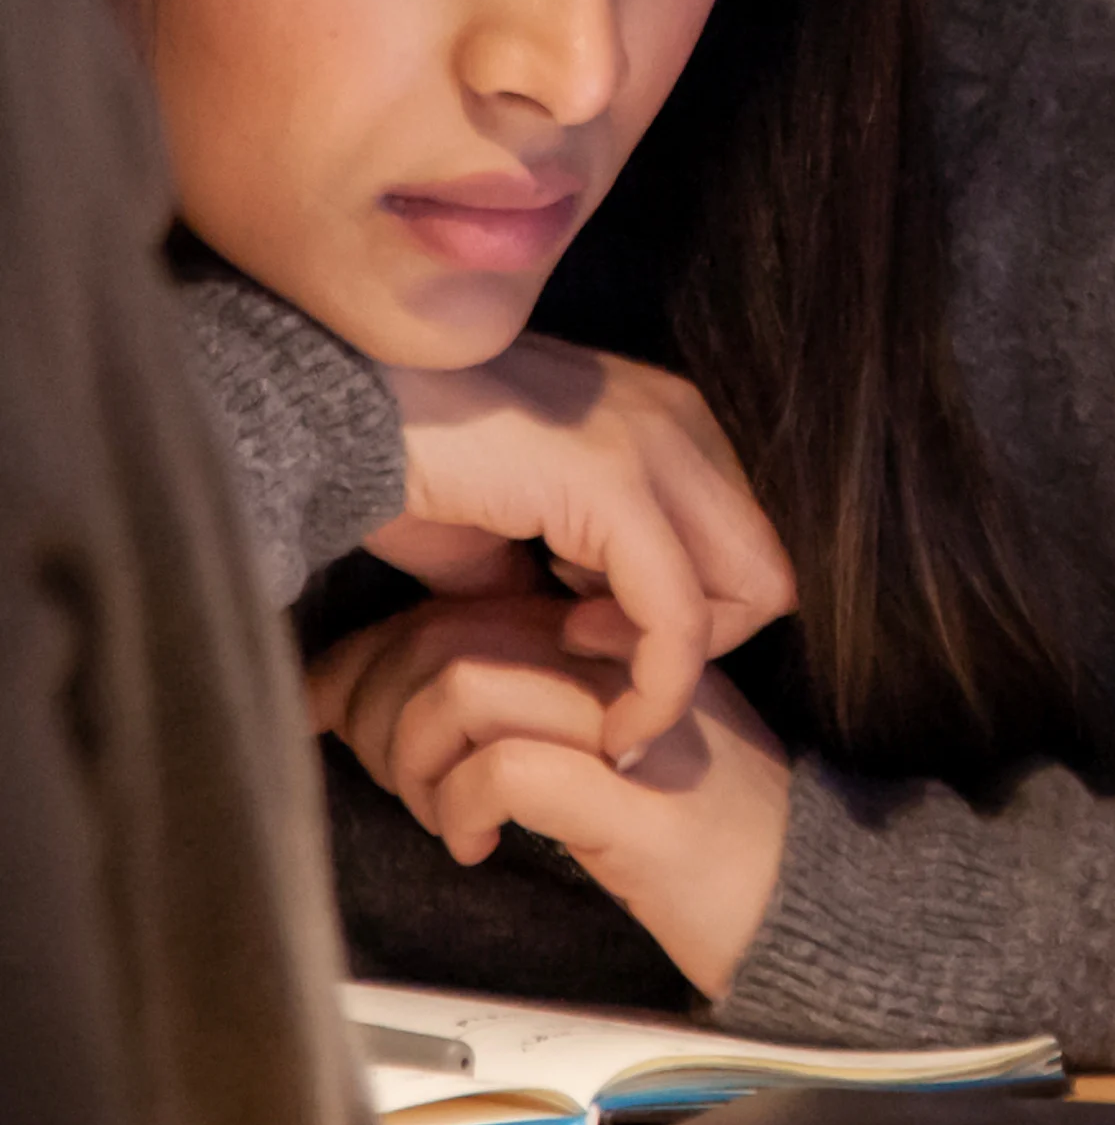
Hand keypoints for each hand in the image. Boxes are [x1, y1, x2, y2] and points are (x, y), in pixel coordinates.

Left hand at [308, 599, 788, 999]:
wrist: (812, 893)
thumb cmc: (713, 836)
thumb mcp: (624, 748)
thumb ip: (545, 705)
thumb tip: (417, 700)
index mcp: (612, 640)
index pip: (461, 607)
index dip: (375, 653)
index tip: (334, 704)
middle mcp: (618, 662)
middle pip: (448, 633)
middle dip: (374, 701)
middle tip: (369, 768)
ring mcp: (628, 723)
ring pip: (464, 683)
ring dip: (412, 750)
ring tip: (429, 807)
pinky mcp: (633, 801)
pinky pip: (506, 767)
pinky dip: (460, 802)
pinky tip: (473, 842)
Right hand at [363, 336, 796, 764]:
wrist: (338, 416)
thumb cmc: (411, 468)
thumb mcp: (513, 529)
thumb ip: (563, 570)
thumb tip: (573, 628)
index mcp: (663, 418)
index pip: (742, 543)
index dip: (686, 614)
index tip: (591, 635)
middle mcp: (677, 419)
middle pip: (767, 570)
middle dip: (698, 644)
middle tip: (596, 660)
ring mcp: (656, 445)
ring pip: (750, 596)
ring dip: (674, 666)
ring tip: (581, 661)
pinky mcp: (619, 490)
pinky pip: (680, 623)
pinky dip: (654, 691)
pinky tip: (599, 708)